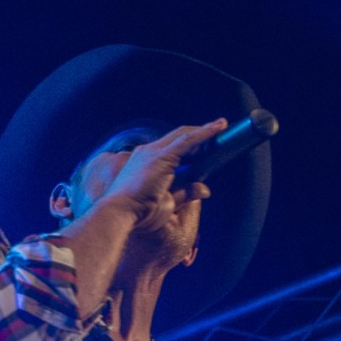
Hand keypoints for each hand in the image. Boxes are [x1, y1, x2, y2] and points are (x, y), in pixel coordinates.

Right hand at [102, 120, 224, 231]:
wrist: (118, 214)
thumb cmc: (138, 213)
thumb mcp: (168, 202)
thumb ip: (186, 193)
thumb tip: (206, 189)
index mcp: (145, 162)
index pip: (171, 146)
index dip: (189, 143)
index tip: (204, 143)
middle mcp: (147, 152)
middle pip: (178, 137)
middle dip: (199, 132)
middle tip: (218, 130)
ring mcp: (153, 152)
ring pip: (184, 135)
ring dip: (205, 130)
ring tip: (222, 126)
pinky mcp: (161, 156)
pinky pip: (188, 140)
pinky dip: (204, 133)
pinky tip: (218, 129)